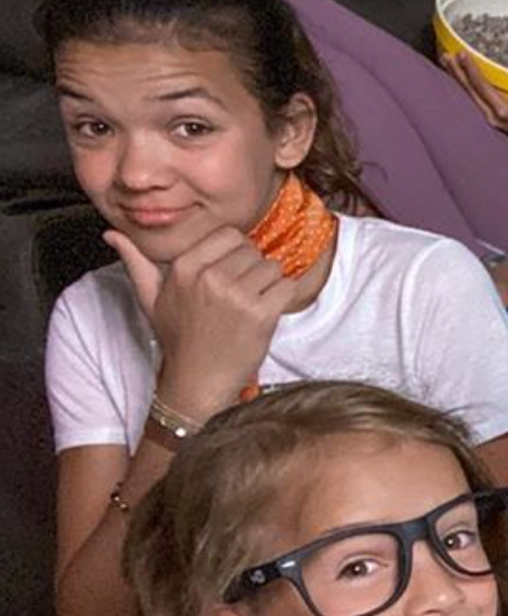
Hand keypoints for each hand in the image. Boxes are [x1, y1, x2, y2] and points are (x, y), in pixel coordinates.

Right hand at [105, 227, 299, 422]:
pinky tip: (265, 313)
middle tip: (239, 295)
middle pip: (252, 250)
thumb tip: (112, 235)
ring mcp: (237, 295)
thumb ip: (135, 262)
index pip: (229, 235)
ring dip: (268, 284)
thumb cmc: (177, 338)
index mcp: (185, 268)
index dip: (234, 252)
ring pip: (272, 267)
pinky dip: (282, 297)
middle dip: (251, 269)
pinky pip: (287, 286)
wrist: (197, 380)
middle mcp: (210, 278)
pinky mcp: (261, 313)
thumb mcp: (150, 298)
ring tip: (250, 305)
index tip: (229, 272)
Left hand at [442, 50, 507, 165]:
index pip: (481, 86)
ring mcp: (489, 120)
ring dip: (457, 80)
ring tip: (448, 65)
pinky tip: (461, 80)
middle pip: (468, 92)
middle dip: (456, 73)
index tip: (463, 54)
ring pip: (468, 97)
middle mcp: (492, 117)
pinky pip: (473, 100)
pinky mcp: (491, 120)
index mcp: (503, 111)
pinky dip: (465, 88)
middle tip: (446, 56)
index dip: (471, 69)